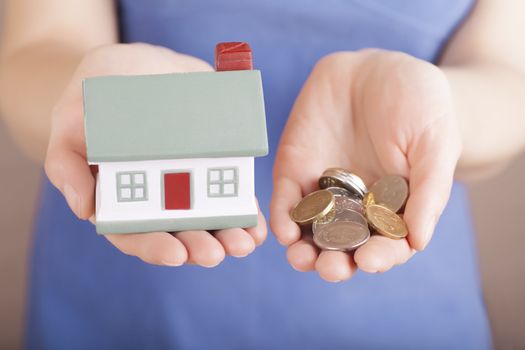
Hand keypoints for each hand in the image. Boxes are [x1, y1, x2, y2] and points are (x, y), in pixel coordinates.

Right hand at [45, 43, 266, 266]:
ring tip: (244, 243)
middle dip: (197, 247)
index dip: (153, 247)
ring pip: (208, 220)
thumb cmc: (97, 96)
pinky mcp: (214, 165)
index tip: (175, 254)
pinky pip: (231, 193)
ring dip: (227, 237)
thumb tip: (84, 210)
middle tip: (214, 253)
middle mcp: (156, 197)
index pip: (133, 233)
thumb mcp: (71, 119)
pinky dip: (245, 211)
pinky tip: (256, 223)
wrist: (138, 66)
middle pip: (176, 233)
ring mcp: (188, 183)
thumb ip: (67, 163)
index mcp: (120, 196)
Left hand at [270, 50, 460, 281]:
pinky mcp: (296, 170)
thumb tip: (418, 242)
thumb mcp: (435, 143)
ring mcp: (324, 190)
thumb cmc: (418, 105)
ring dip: (305, 251)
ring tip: (302, 258)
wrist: (377, 68)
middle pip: (344, 247)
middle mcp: (356, 206)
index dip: (380, 257)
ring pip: (311, 232)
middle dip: (336, 263)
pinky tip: (286, 231)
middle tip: (331, 268)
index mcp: (393, 207)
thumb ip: (428, 191)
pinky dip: (285, 218)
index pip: (387, 244)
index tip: (371, 261)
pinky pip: (287, 200)